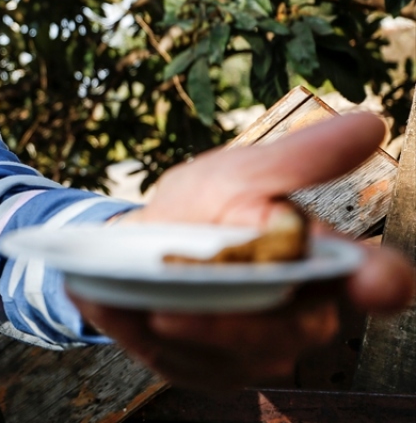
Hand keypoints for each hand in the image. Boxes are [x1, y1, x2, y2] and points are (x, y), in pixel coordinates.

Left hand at [73, 112, 415, 387]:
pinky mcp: (208, 370)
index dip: (379, 282)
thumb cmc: (205, 205)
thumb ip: (300, 160)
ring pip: (231, 354)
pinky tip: (112, 307)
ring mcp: (255, 351)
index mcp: (322, 263)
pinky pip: (178, 362)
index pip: (372, 279)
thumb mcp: (241, 173)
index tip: (378, 284)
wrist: (139, 240)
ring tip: (141, 303)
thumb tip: (371, 123)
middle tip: (182, 304)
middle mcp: (301, 316)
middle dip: (238, 320)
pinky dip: (141, 333)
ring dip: (183, 328)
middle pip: (290, 331)